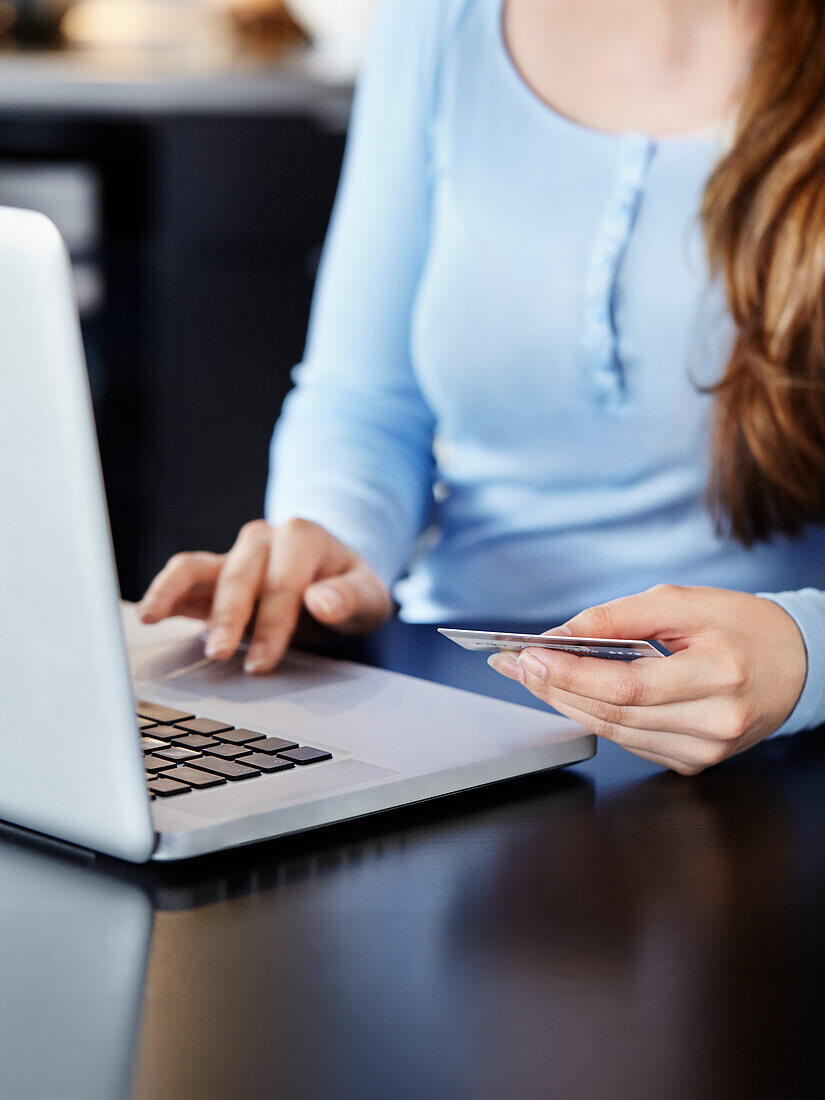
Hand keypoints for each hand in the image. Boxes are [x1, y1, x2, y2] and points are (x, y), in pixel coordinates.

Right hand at [137, 518, 391, 673]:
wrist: (336, 580)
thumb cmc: (349, 590)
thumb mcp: (369, 597)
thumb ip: (350, 598)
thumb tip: (320, 600)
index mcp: (303, 537)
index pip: (283, 584)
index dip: (273, 625)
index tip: (264, 663)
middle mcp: (263, 539)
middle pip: (240, 576)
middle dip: (230, 616)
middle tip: (220, 654)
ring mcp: (235, 554)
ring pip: (198, 566)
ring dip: (175, 592)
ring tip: (152, 616)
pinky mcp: (215, 574)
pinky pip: (184, 576)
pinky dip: (163, 591)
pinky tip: (147, 614)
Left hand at [488, 584, 806, 773]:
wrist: (795, 665)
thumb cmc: (742, 627)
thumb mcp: (684, 602)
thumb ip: (619, 617)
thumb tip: (561, 634)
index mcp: (719, 675)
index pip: (627, 684)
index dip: (570, 673)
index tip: (529, 654)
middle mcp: (715, 722)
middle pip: (613, 712)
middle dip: (555, 687)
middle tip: (515, 665)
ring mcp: (706, 751)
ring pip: (615, 732)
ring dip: (565, 703)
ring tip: (531, 676)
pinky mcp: (695, 762)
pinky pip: (630, 742)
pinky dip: (595, 717)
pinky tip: (570, 695)